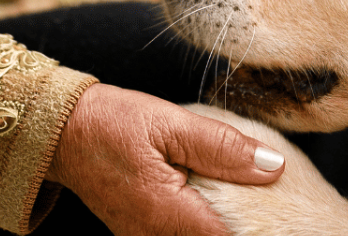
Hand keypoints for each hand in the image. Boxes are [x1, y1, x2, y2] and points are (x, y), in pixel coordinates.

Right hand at [46, 84, 285, 234]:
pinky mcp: (141, 234)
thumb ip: (223, 147)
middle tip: (270, 203)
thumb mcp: (170, 124)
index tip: (287, 214)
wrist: (60, 132)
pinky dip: (203, 224)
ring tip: (248, 202)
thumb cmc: (112, 122)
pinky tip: (217, 202)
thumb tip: (274, 166)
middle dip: (246, 227)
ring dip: (223, 225)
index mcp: (169, 216)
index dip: (263, 231)